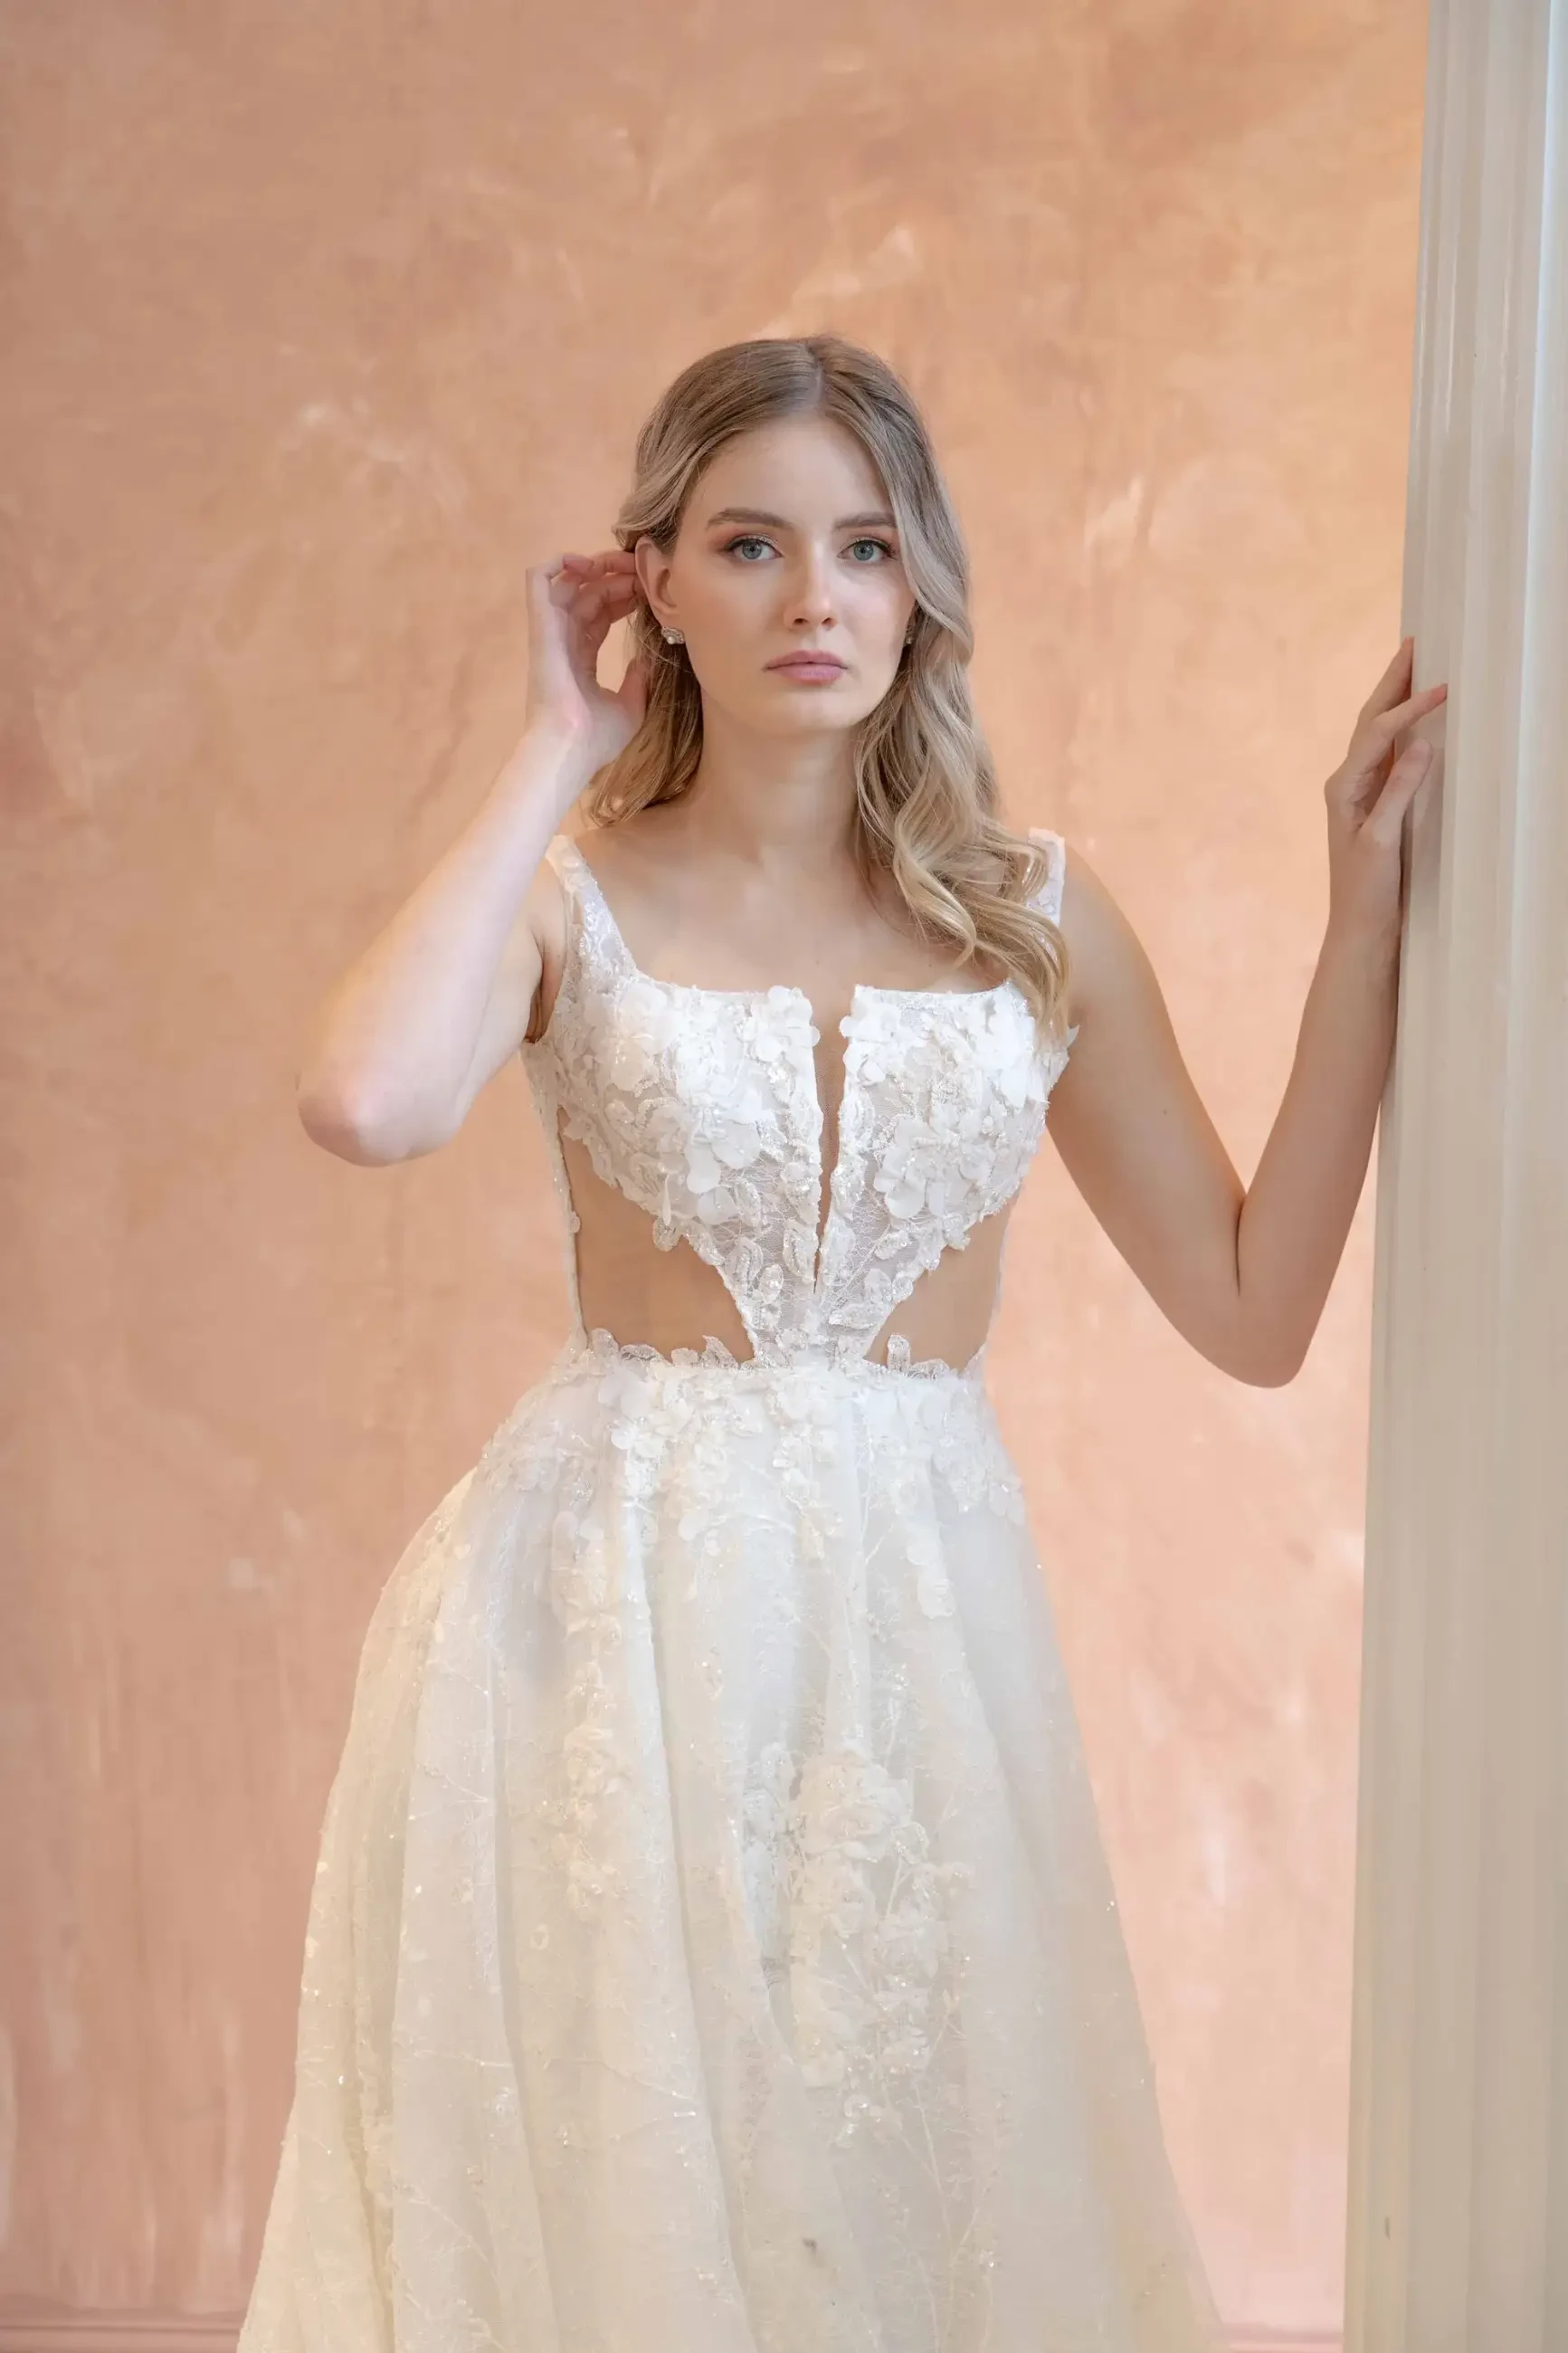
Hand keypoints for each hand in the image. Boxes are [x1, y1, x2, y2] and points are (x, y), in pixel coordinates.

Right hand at [521, 549, 648, 786]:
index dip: (622, 595)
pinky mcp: (541, 626)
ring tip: (623, 563)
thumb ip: (638, 682)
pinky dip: (557, 563)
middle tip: (642, 569)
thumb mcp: (630, 708)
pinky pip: (537, 581)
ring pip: (568, 583)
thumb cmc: (595, 739)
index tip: (648, 589)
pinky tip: (586, 563)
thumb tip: (646, 661)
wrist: (570, 749)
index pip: (600, 613)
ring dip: (595, 566)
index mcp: (580, 659)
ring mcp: (551, 632)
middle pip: (587, 593)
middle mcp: (563, 641)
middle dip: (615, 575)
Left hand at [1324, 637, 1446, 942]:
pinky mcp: (1374, 805)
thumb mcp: (1384, 841)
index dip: (1410, 708)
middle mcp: (1346, 783)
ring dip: (1394, 697)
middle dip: (1392, 681)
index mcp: (1343, 787)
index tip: (1443, 688)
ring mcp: (1359, 793)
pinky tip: (1414, 718)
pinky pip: (1388, 754)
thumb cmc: (1367, 890)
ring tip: (1413, 664)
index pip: (1379, 733)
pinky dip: (1402, 727)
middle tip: (1414, 643)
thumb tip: (1422, 743)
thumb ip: (1399, 792)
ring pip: (1377, 732)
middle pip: (1370, 719)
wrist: (1360, 928)